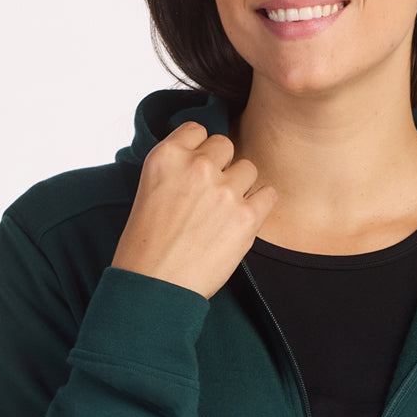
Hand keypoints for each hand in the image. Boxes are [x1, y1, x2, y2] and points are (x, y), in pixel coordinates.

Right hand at [112, 121, 276, 297]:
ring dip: (241, 186)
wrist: (155, 287)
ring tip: (223, 213)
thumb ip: (177, 168)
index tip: (198, 170)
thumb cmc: (147, 246)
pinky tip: (244, 219)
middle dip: (221, 166)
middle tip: (210, 195)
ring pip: (248, 168)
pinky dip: (260, 205)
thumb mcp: (149, 190)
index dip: (200, 150)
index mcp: (166, 156)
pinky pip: (269, 193)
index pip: (198, 130)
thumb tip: (205, 158)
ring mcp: (225, 190)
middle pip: (225, 145)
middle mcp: (197, 167)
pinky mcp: (247, 216)